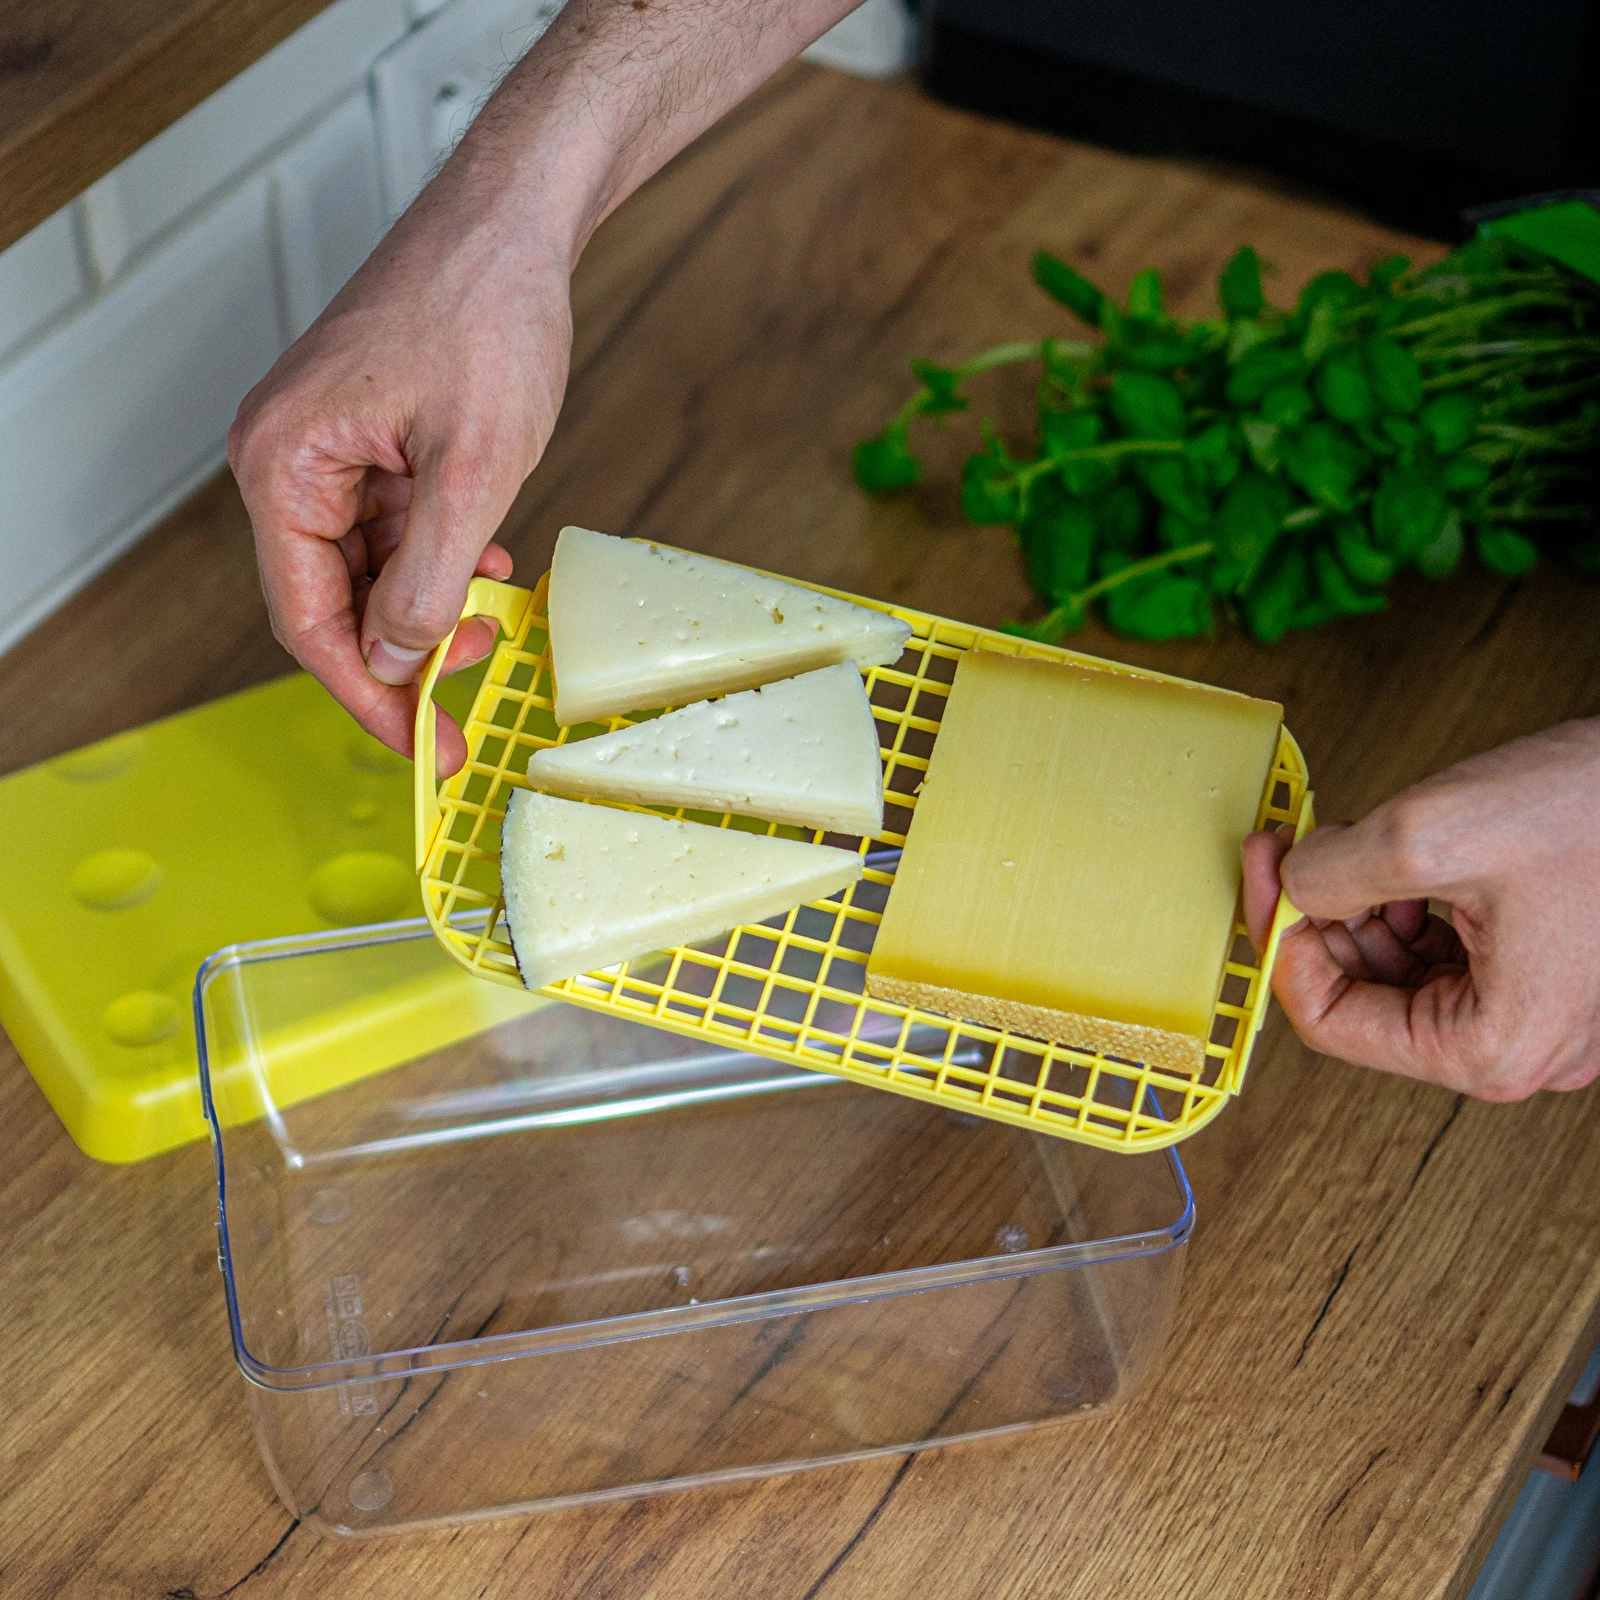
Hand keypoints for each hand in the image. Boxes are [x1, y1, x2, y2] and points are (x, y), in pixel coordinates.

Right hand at [228, 0, 858, 775]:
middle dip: (406, 652)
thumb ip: (427, 580)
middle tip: (471, 694)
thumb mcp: (472, 470)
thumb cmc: (487, 314)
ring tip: (495, 620)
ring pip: (371, 569)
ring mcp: (330, 446)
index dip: (366, 693)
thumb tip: (392, 659)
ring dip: (431, 606)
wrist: (515, 219)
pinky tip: (491, 565)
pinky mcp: (371, 436)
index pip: (306, 618)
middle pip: (334, 600)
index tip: (422, 745)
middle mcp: (290, 458)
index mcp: (284, 464)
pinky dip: (441, 558)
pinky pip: (396, 527)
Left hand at [1242, 717, 1599, 1100]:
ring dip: (1355, 908)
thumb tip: (1291, 885)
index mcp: (1491, 1047)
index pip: (1329, 1024)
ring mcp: (1532, 1011)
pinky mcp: (1539, 970)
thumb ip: (1334, 873)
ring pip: (1395, 971)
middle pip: (1361, 998)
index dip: (1279, 946)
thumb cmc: (1599, 811)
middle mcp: (1517, 1047)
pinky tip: (1392, 859)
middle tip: (1284, 852)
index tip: (1264, 882)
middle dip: (1315, 919)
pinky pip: (1438, 950)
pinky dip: (1400, 904)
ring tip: (1344, 845)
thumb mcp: (1432, 834)